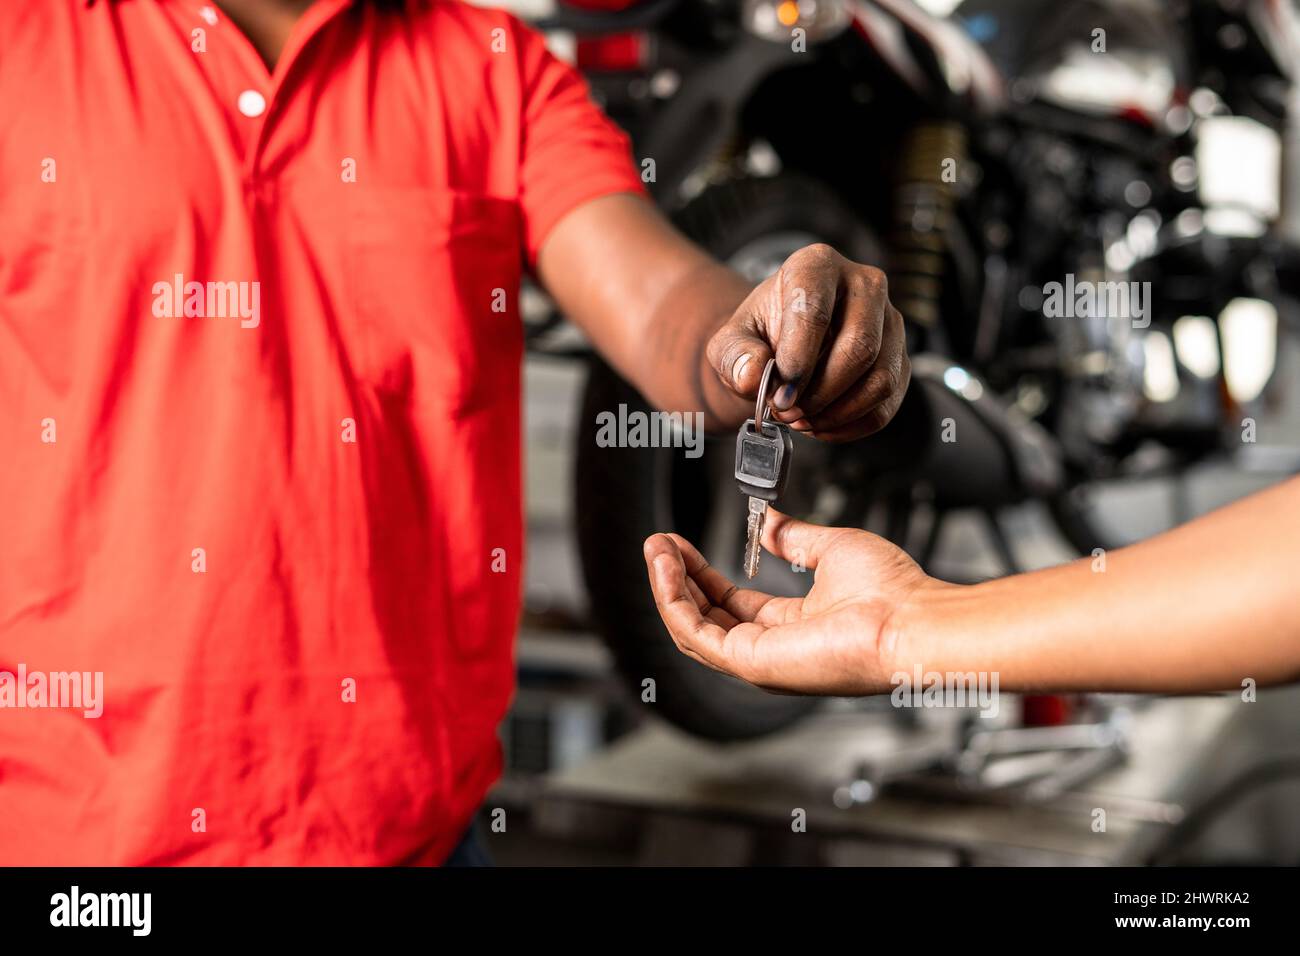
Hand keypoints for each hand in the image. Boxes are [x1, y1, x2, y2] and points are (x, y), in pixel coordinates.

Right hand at [642, 509, 936, 694]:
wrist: (912, 619)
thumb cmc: (892, 593)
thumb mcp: (832, 549)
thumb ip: (793, 537)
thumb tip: (767, 519)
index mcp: (792, 626)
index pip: (731, 603)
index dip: (702, 573)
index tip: (682, 544)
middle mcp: (771, 649)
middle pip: (705, 616)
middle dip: (677, 578)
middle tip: (659, 543)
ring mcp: (759, 661)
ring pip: (693, 627)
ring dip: (668, 586)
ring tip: (656, 549)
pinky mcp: (751, 663)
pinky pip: (696, 634)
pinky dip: (674, 600)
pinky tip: (668, 566)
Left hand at [706, 244, 908, 441]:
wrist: (783, 346)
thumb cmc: (761, 336)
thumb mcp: (732, 342)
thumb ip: (735, 356)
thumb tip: (752, 374)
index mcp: (817, 266)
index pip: (816, 312)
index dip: (798, 362)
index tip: (780, 396)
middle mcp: (864, 285)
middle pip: (860, 347)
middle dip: (821, 393)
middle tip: (789, 412)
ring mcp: (890, 321)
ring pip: (881, 378)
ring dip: (838, 412)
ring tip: (802, 420)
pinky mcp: (900, 359)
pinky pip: (887, 402)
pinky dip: (852, 425)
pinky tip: (822, 425)